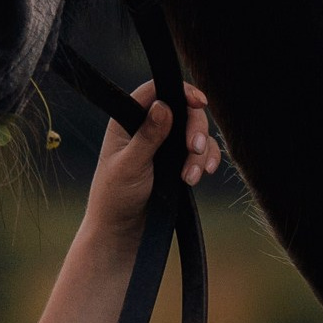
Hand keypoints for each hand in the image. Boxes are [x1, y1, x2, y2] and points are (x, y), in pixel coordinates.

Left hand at [86, 81, 221, 231]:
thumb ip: (148, 137)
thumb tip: (163, 105)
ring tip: (191, 177)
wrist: (122, 231)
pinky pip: (202, 152)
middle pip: (183, 110)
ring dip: (200, 152)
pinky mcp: (178, 162)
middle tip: (195, 149)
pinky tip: (204, 173)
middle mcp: (148, 127)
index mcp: (128, 120)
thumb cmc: (115, 197)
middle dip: (195, 129)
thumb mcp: (130, 166)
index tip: (199, 102)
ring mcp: (165, 144)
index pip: (156, 91)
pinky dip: (207, 160)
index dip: (180, 91)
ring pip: (195, 132)